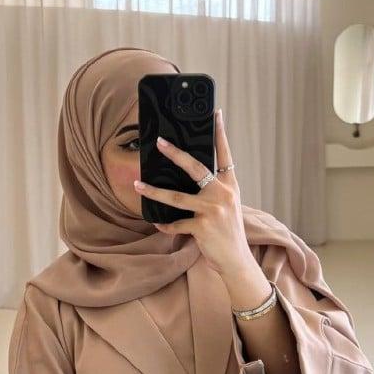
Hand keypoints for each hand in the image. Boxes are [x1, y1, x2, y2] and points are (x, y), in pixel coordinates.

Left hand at [132, 108, 251, 275]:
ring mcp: (213, 210)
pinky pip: (176, 223)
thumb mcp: (227, 206)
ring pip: (176, 197)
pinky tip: (157, 223)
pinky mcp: (203, 226)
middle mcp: (223, 194)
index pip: (225, 154)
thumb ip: (213, 191)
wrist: (236, 260)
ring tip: (137, 184)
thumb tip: (188, 177)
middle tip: (160, 141)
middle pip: (196, 168)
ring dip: (154, 191)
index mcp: (229, 185)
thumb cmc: (228, 232)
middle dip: (175, 153)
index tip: (215, 113)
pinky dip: (165, 225)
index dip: (220, 133)